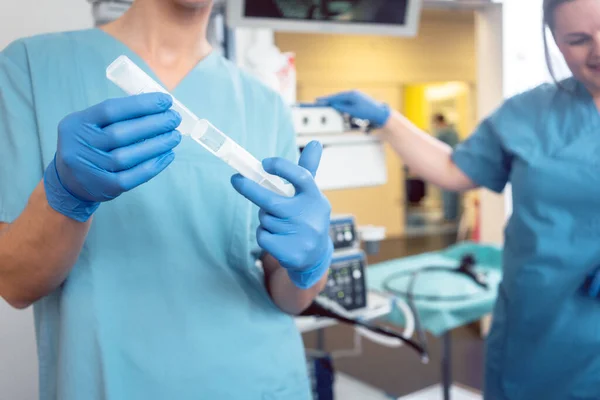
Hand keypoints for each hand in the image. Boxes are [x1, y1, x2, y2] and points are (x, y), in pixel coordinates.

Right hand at [44, 93, 181, 221]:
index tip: (165, 101)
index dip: (141, 104)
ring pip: (128, 156)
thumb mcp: (92, 124)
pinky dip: (154, 165)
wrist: (70, 180)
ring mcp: (91, 169)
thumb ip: (119, 115)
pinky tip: (168, 155)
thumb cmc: (91, 144)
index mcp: (78, 123)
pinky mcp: (105, 187)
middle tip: (174, 119)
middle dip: (153, 124)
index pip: (110, 110)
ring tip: (174, 136)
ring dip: (157, 145)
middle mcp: (80, 145)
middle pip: (121, 133)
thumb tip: (157, 106)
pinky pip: (134, 176)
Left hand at [231, 141, 332, 289]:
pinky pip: (263, 236)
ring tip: (279, 224)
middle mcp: (310, 216)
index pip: (301, 177)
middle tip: (235, 180)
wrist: (315, 256)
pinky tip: (277, 238)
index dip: (282, 167)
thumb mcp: (311, 195)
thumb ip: (308, 169)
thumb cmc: (308, 217)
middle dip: (249, 189)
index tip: (265, 163)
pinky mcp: (291, 252)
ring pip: (265, 219)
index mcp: (315, 197)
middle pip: (271, 200)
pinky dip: (264, 235)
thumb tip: (314, 142)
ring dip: (264, 218)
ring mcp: (301, 235)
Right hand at [316, 90, 390, 127]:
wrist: (379, 113)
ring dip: (335, 101)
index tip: (318, 100)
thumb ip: (342, 107)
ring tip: (327, 103)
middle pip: (338, 96)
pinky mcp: (358, 100)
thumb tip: (334, 104)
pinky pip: (346, 100)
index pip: (336, 96)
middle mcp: (353, 93)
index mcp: (351, 94)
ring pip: (342, 98)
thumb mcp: (353, 111)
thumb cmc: (368, 112)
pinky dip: (341, 103)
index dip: (326, 99)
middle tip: (320, 101)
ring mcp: (356, 96)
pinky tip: (338, 105)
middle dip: (329, 99)